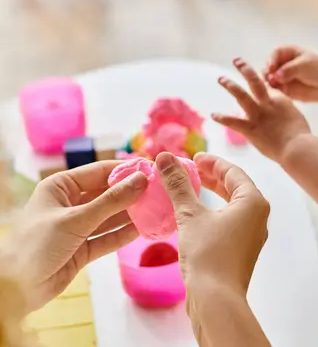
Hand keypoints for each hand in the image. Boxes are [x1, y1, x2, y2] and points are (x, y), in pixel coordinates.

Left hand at [1, 161, 147, 311]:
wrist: (15, 289)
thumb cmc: (36, 245)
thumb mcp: (76, 219)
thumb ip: (111, 201)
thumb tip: (142, 180)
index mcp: (60, 186)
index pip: (99, 171)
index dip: (126, 170)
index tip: (152, 170)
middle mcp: (70, 203)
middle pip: (108, 193)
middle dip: (132, 193)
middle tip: (160, 191)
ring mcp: (77, 226)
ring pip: (111, 216)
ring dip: (132, 214)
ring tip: (158, 209)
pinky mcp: (83, 248)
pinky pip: (109, 236)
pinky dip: (125, 234)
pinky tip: (144, 229)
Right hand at [156, 152, 269, 295]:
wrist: (216, 300)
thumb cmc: (208, 254)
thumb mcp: (190, 215)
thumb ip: (178, 185)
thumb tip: (164, 157)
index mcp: (254, 202)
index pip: (233, 172)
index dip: (211, 162)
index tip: (193, 157)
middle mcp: (258, 217)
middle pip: (235, 187)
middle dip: (211, 178)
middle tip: (190, 170)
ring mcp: (252, 235)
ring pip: (231, 206)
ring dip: (211, 195)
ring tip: (189, 189)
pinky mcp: (242, 250)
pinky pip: (229, 222)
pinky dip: (213, 212)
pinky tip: (194, 216)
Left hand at [213, 58, 310, 161]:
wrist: (297, 147)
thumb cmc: (301, 136)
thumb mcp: (296, 117)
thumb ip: (286, 112)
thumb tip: (283, 114)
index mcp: (280, 100)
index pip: (268, 87)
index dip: (261, 82)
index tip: (254, 78)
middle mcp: (267, 103)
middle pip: (255, 81)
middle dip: (245, 69)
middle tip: (237, 61)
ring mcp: (258, 115)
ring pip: (241, 95)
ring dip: (230, 85)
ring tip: (221, 79)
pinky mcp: (250, 129)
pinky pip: (233, 122)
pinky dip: (222, 118)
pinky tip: (213, 115)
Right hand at [263, 46, 317, 101]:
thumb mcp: (304, 66)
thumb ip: (289, 70)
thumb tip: (276, 76)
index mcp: (288, 52)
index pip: (275, 54)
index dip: (271, 60)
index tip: (271, 68)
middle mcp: (282, 63)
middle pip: (269, 65)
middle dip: (268, 71)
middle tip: (270, 78)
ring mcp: (282, 76)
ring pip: (269, 77)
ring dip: (268, 81)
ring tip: (273, 85)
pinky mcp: (283, 88)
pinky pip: (274, 88)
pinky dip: (273, 90)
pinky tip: (275, 91)